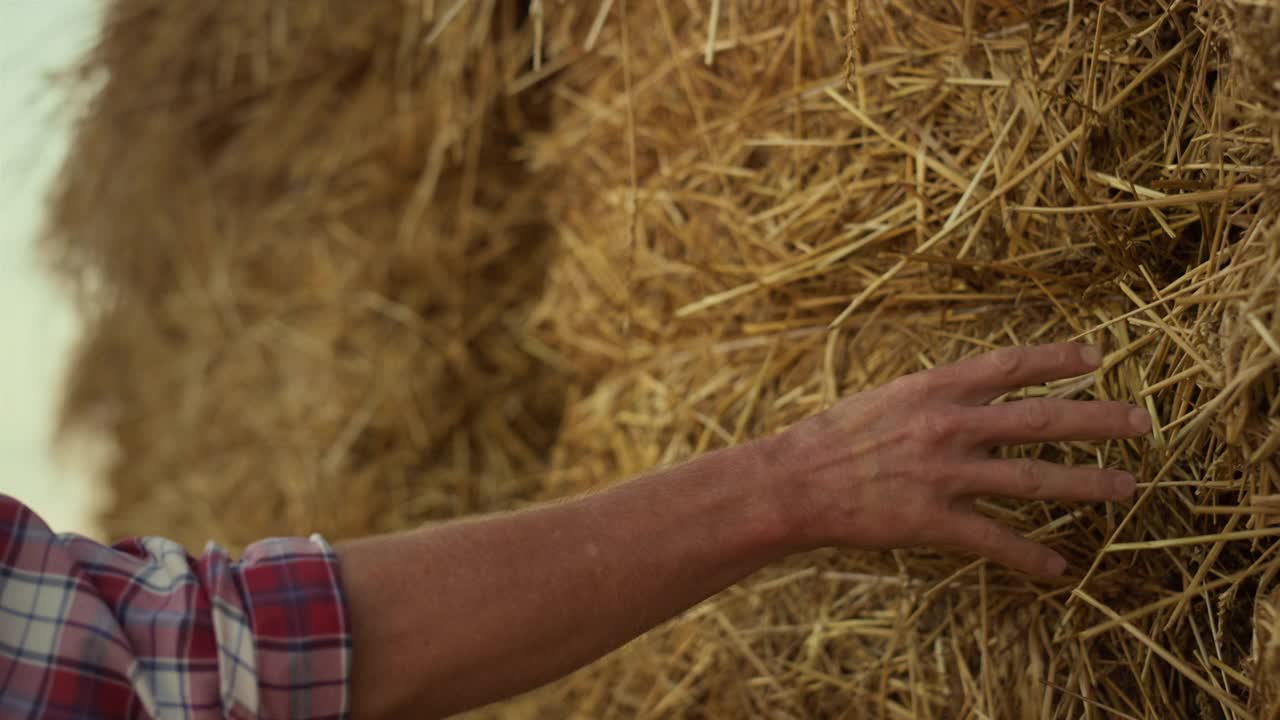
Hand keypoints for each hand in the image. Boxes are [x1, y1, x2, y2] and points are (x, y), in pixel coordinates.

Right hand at [772, 343, 1149, 576]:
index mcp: (933, 389)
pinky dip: (1030, 557)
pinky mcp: (931, 522)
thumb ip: (936, 398)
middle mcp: (947, 426)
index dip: (1059, 359)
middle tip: (1142, 423)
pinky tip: (1059, 568)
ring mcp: (943, 475)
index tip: (1098, 355)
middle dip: (1099, 420)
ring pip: (1034, 479)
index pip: (1011, 365)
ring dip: (1087, 484)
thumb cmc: (832, 437)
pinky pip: (995, 541)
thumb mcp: (887, 398)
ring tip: (1127, 487)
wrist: (792, 482)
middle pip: (1041, 419)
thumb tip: (978, 393)